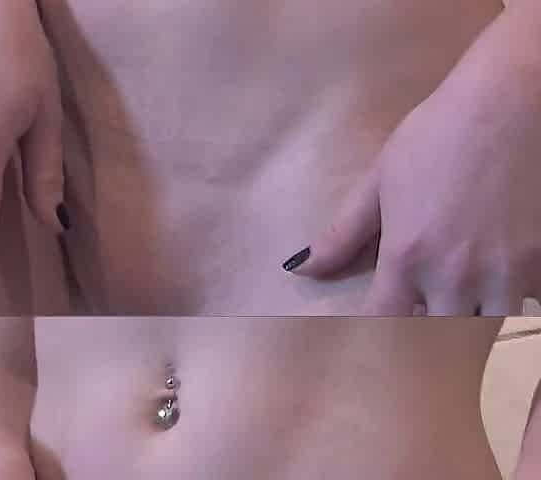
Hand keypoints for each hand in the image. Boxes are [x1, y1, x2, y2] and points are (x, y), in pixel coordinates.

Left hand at [284, 69, 540, 315]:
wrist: (508, 101)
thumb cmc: (434, 137)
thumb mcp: (378, 182)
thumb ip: (341, 235)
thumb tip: (300, 269)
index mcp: (407, 257)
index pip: (384, 322)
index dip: (376, 329)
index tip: (377, 321)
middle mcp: (455, 276)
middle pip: (437, 336)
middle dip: (426, 328)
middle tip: (422, 305)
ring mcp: (505, 272)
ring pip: (485, 328)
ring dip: (470, 316)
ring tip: (461, 293)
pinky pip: (527, 302)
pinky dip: (511, 298)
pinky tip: (499, 276)